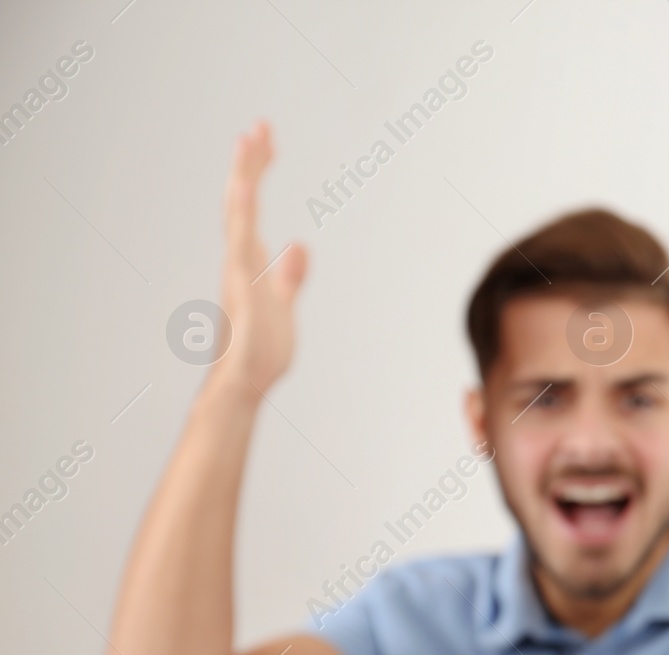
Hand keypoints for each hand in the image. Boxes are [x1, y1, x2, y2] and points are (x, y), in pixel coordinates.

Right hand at [215, 120, 306, 393]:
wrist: (243, 384)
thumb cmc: (261, 351)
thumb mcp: (283, 303)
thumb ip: (289, 275)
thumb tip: (299, 246)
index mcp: (248, 261)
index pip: (252, 207)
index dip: (257, 173)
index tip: (263, 140)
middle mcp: (238, 260)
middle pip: (242, 201)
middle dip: (251, 164)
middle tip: (260, 125)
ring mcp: (237, 272)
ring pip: (239, 216)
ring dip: (244, 178)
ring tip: (249, 141)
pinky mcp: (242, 288)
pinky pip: (240, 245)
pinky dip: (243, 216)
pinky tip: (247, 189)